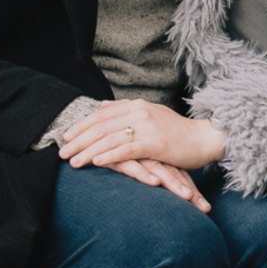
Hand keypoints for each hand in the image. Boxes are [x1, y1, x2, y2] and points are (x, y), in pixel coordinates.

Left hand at [59, 99, 225, 171]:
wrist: (205, 138)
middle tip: (61, 152)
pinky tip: (95, 162)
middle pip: (101, 126)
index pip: (102, 115)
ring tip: (73, 162)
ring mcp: (147, 127)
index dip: (82, 126)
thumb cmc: (178, 132)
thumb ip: (126, 109)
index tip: (66, 137)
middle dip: (79, 140)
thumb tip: (101, 106)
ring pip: (110, 138)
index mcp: (137, 105)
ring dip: (88, 151)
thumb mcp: (151, 115)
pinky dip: (109, 155)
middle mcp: (139, 112)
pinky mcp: (155, 143)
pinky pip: (127, 149)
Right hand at [95, 154, 210, 213]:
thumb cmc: (107, 149)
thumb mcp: (130, 159)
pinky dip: (144, 173)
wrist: (82, 131)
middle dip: (189, 191)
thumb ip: (146, 168)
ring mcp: (133, 150)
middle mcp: (147, 151)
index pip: (177, 170)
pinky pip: (132, 165)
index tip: (205, 207)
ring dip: (174, 184)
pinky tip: (155, 182)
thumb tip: (162, 185)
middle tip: (204, 209)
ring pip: (158, 169)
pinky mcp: (117, 154)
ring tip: (188, 198)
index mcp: (154, 153)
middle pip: (173, 171)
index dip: (190, 187)